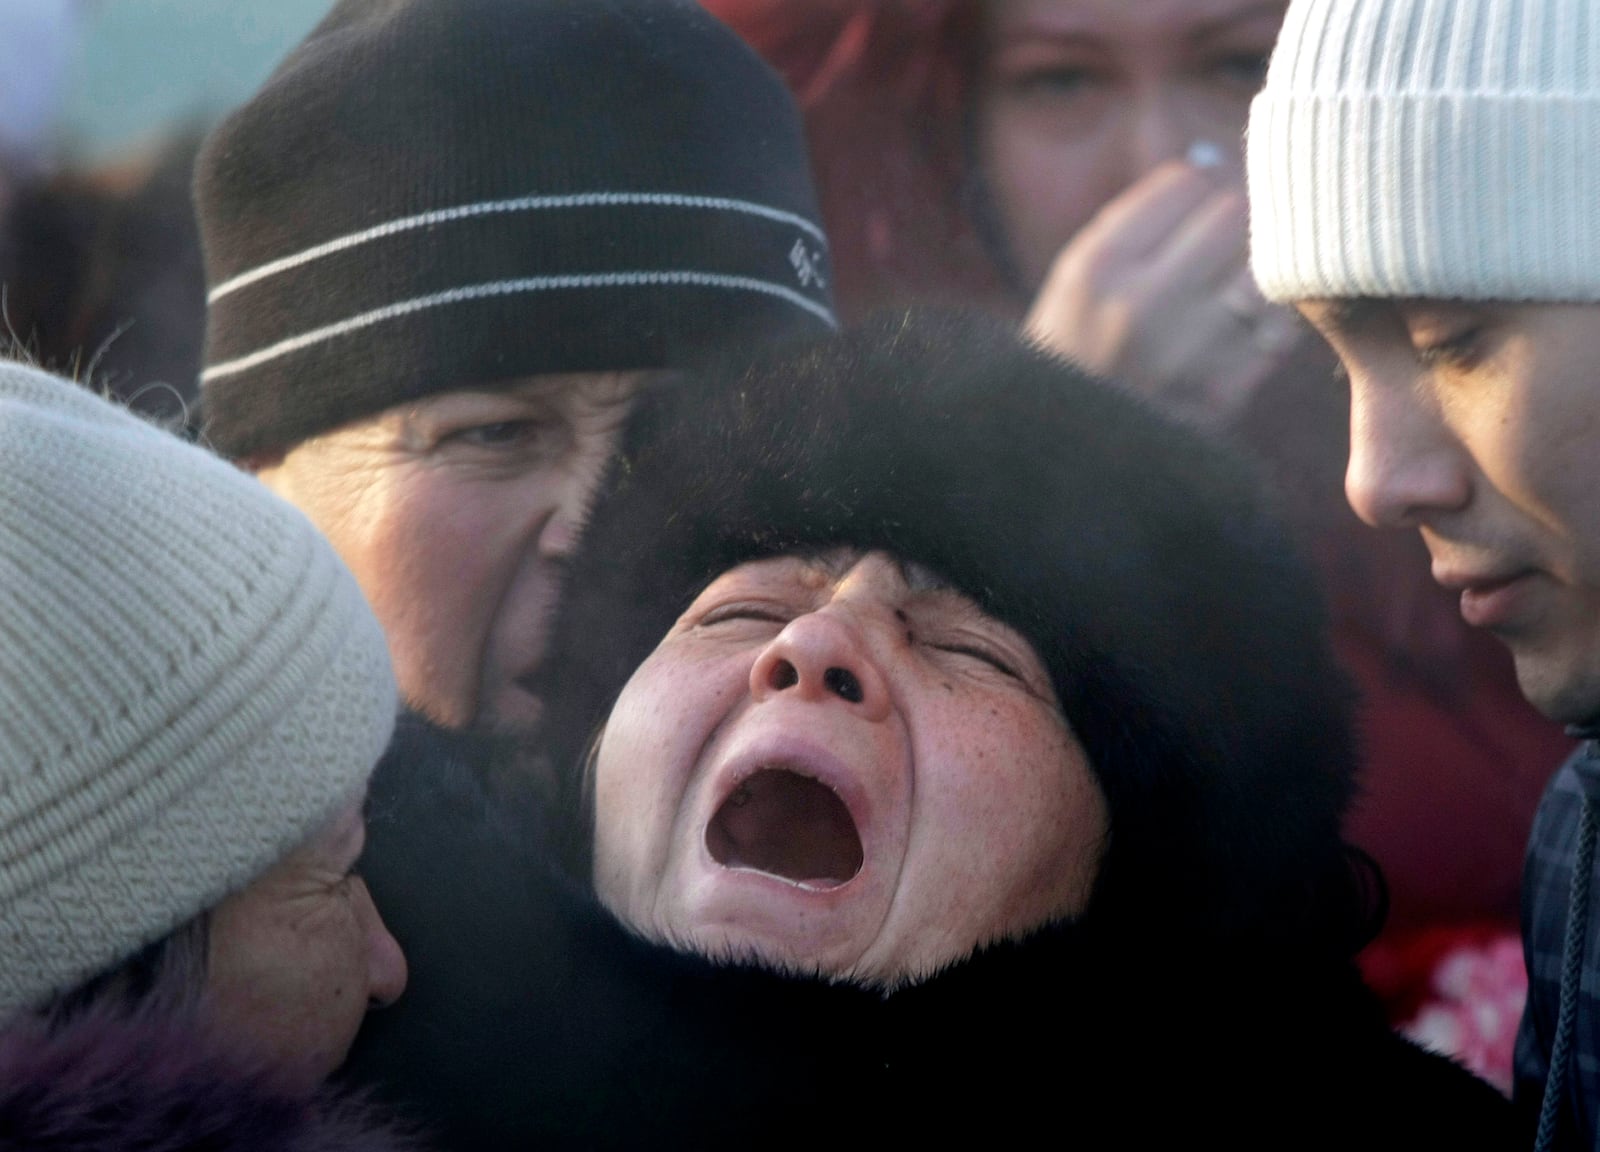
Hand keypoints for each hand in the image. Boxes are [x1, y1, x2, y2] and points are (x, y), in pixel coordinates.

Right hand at [1022, 161, 1302, 432]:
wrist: (1065, 457)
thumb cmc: (1073, 355)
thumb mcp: (1075, 281)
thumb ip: (1137, 220)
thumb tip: (1210, 160)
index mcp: (1095, 268)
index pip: (1187, 184)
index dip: (1202, 185)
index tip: (1200, 202)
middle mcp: (1139, 305)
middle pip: (1233, 217)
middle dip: (1238, 220)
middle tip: (1232, 236)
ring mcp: (1184, 352)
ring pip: (1264, 269)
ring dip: (1261, 267)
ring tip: (1242, 277)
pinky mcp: (1220, 394)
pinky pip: (1278, 328)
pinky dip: (1272, 318)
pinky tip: (1249, 322)